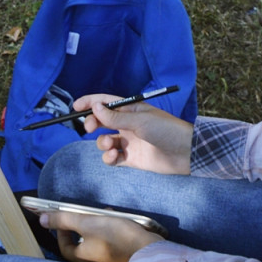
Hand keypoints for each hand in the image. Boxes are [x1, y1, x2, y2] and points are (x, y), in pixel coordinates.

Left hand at [40, 211, 163, 261]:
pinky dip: (108, 231)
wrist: (149, 251)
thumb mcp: (88, 223)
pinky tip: (117, 221)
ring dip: (97, 226)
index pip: (64, 246)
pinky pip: (108, 243)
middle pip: (80, 244)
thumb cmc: (117, 237)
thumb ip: (64, 220)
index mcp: (81, 258)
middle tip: (86, 214)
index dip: (61, 231)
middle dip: (82, 226)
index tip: (64, 219)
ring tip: (104, 214)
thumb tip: (42, 220)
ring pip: (95, 242)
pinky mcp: (120, 258)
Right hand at [76, 94, 191, 174]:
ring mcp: (128, 142)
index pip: (106, 102)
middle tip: (89, 127)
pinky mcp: (130, 158)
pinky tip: (114, 157)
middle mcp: (128, 125)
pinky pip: (112, 158)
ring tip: (110, 145)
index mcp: (131, 110)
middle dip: (92, 123)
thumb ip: (115, 117)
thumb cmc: (166, 130)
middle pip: (101, 122)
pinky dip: (108, 158)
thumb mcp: (140, 120)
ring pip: (104, 140)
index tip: (75, 107)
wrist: (185, 153)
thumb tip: (95, 107)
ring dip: (102, 143)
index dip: (90, 103)